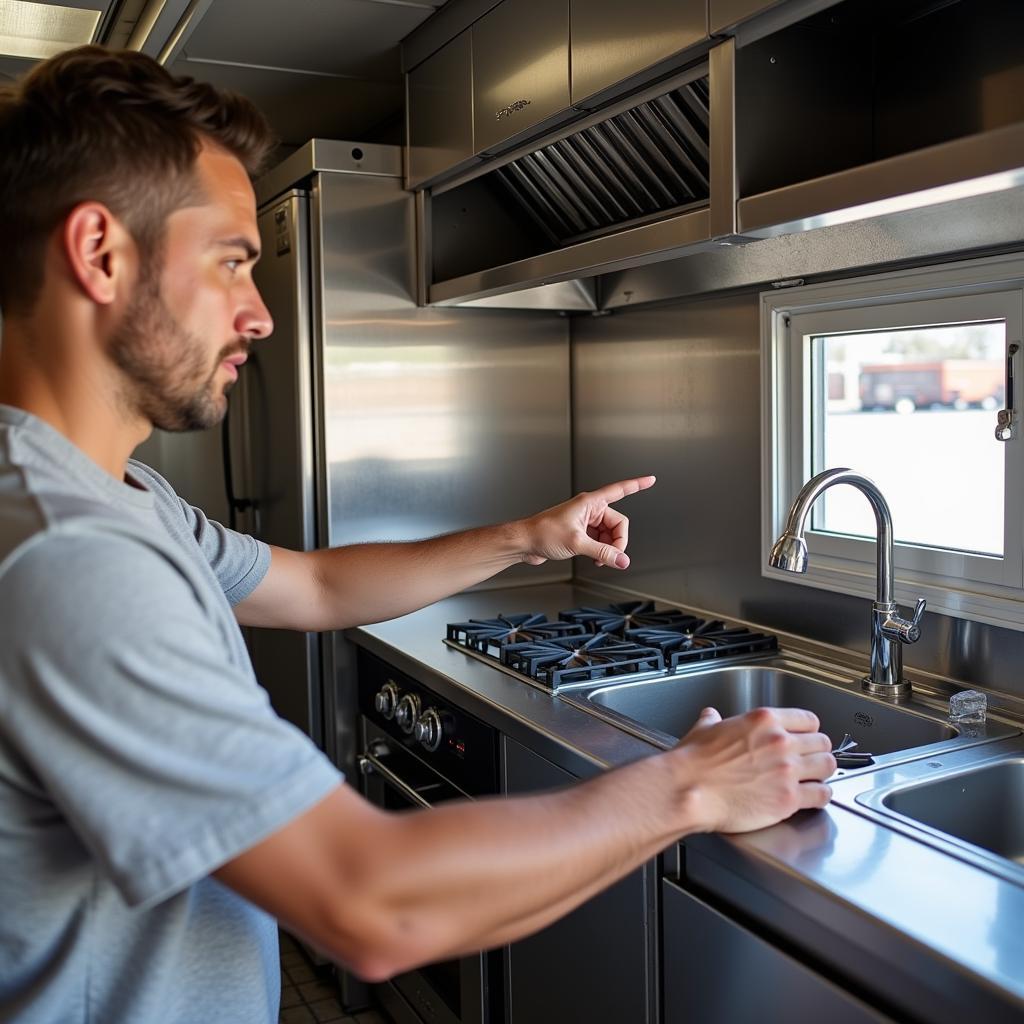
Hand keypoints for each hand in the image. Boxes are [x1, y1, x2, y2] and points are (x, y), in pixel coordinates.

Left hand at [520, 476, 655, 568]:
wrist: (525, 543)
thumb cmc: (543, 533)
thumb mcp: (577, 543)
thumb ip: (603, 552)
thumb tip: (622, 560)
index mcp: (589, 502)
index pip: (619, 490)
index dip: (637, 485)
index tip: (651, 480)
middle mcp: (589, 510)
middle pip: (617, 524)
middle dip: (617, 542)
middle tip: (611, 557)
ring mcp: (585, 522)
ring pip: (609, 535)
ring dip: (608, 549)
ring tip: (599, 559)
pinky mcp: (580, 533)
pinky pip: (600, 541)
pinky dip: (601, 551)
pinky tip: (595, 559)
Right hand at [672, 706, 835, 833]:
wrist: (688, 790)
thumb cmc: (693, 763)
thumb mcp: (703, 729)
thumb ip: (713, 721)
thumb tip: (711, 717)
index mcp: (763, 720)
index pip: (808, 719)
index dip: (808, 730)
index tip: (807, 738)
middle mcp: (781, 742)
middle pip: (822, 742)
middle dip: (818, 752)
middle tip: (812, 760)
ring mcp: (788, 771)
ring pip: (828, 766)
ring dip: (823, 773)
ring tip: (816, 778)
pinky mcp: (789, 799)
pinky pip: (822, 795)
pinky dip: (821, 797)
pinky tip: (814, 798)